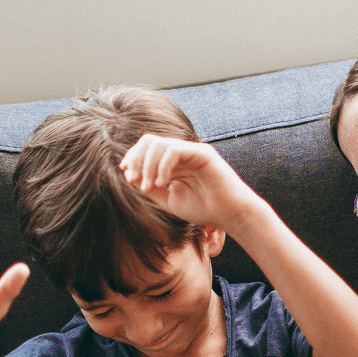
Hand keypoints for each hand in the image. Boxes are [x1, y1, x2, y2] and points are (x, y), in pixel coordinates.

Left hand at [119, 134, 254, 230]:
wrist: (229, 214)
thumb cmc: (203, 209)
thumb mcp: (168, 200)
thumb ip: (150, 187)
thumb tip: (130, 174)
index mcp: (173, 162)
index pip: (147, 149)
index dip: (133, 158)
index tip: (128, 175)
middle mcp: (181, 153)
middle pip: (149, 141)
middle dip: (137, 158)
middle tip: (134, 179)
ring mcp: (192, 151)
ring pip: (159, 144)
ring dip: (148, 165)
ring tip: (150, 186)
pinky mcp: (202, 153)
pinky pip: (174, 150)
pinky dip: (163, 166)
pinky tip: (162, 182)